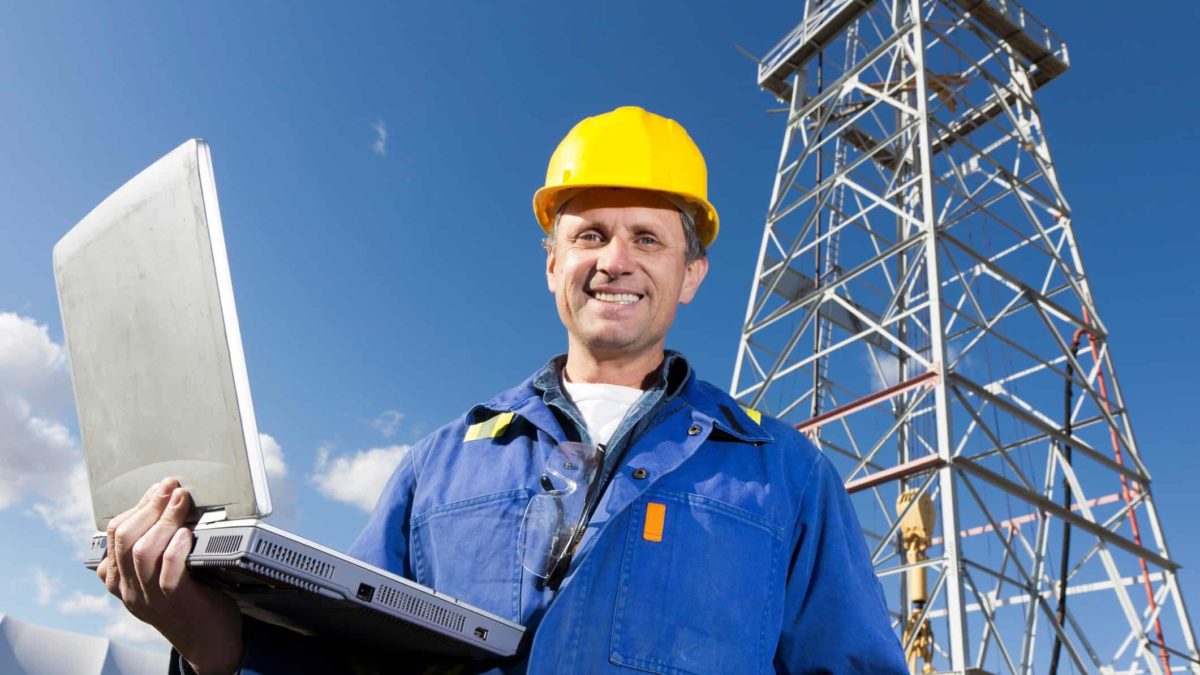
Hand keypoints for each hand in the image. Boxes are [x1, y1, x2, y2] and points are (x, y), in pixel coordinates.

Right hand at [98, 478, 243, 674]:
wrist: (209, 642)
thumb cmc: (191, 600)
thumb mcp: (160, 575)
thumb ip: (154, 549)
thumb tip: (165, 503)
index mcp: (121, 581)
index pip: (114, 536)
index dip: (136, 507)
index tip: (157, 489)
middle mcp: (130, 590)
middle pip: (124, 539)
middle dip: (148, 506)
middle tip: (170, 487)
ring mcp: (151, 598)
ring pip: (142, 552)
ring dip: (164, 520)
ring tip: (182, 501)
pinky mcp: (177, 602)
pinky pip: (168, 572)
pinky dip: (176, 548)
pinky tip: (188, 534)